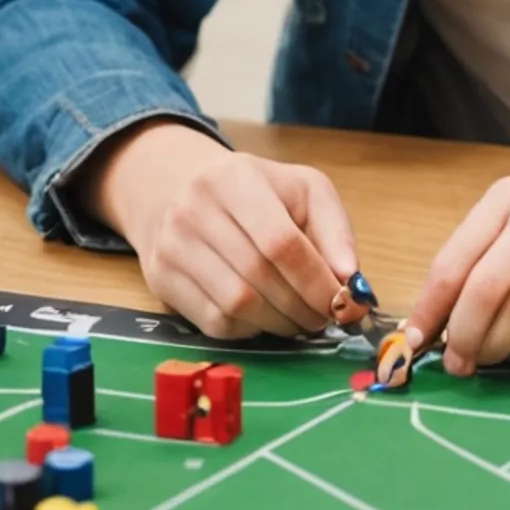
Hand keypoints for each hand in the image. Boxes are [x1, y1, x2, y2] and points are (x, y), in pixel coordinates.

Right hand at [87, 120, 356, 339]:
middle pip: (259, 277)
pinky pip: (213, 322)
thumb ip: (334, 229)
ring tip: (300, 319)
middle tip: (325, 317)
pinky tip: (265, 317)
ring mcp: (172, 248)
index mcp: (235, 180)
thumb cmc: (253, 190)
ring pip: (236, 305)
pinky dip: (249, 329)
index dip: (316, 280)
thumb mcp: (302, 190)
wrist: (176, 188)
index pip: (281, 242)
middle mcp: (194, 211)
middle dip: (302, 306)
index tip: (341, 302)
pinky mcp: (160, 280)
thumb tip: (349, 279)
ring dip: (279, 323)